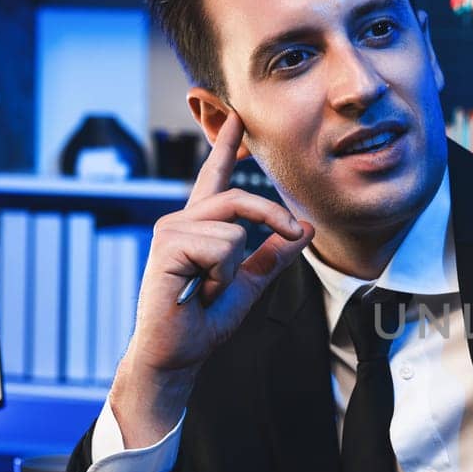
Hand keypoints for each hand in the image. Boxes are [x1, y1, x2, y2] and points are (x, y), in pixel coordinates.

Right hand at [109, 110, 312, 445]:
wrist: (176, 354)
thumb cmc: (203, 322)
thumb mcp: (248, 285)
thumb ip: (273, 257)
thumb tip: (305, 229)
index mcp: (200, 227)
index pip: (214, 179)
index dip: (224, 147)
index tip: (236, 117)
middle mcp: (181, 221)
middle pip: (241, 197)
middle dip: (275, 218)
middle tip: (294, 234)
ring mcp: (171, 230)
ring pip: (236, 227)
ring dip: (233, 268)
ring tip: (208, 288)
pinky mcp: (167, 244)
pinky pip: (224, 244)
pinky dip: (221, 274)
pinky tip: (197, 289)